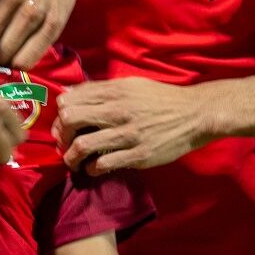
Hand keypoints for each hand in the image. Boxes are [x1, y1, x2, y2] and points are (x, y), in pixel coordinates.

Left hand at [54, 77, 209, 174]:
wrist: (194, 115)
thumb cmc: (160, 99)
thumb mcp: (130, 85)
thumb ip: (101, 89)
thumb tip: (70, 94)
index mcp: (114, 92)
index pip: (70, 100)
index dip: (60, 113)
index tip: (64, 123)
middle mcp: (117, 111)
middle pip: (70, 120)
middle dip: (61, 134)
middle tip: (65, 143)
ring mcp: (127, 134)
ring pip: (82, 145)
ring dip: (71, 157)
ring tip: (73, 161)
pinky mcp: (138, 155)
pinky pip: (103, 164)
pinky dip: (92, 168)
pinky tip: (94, 168)